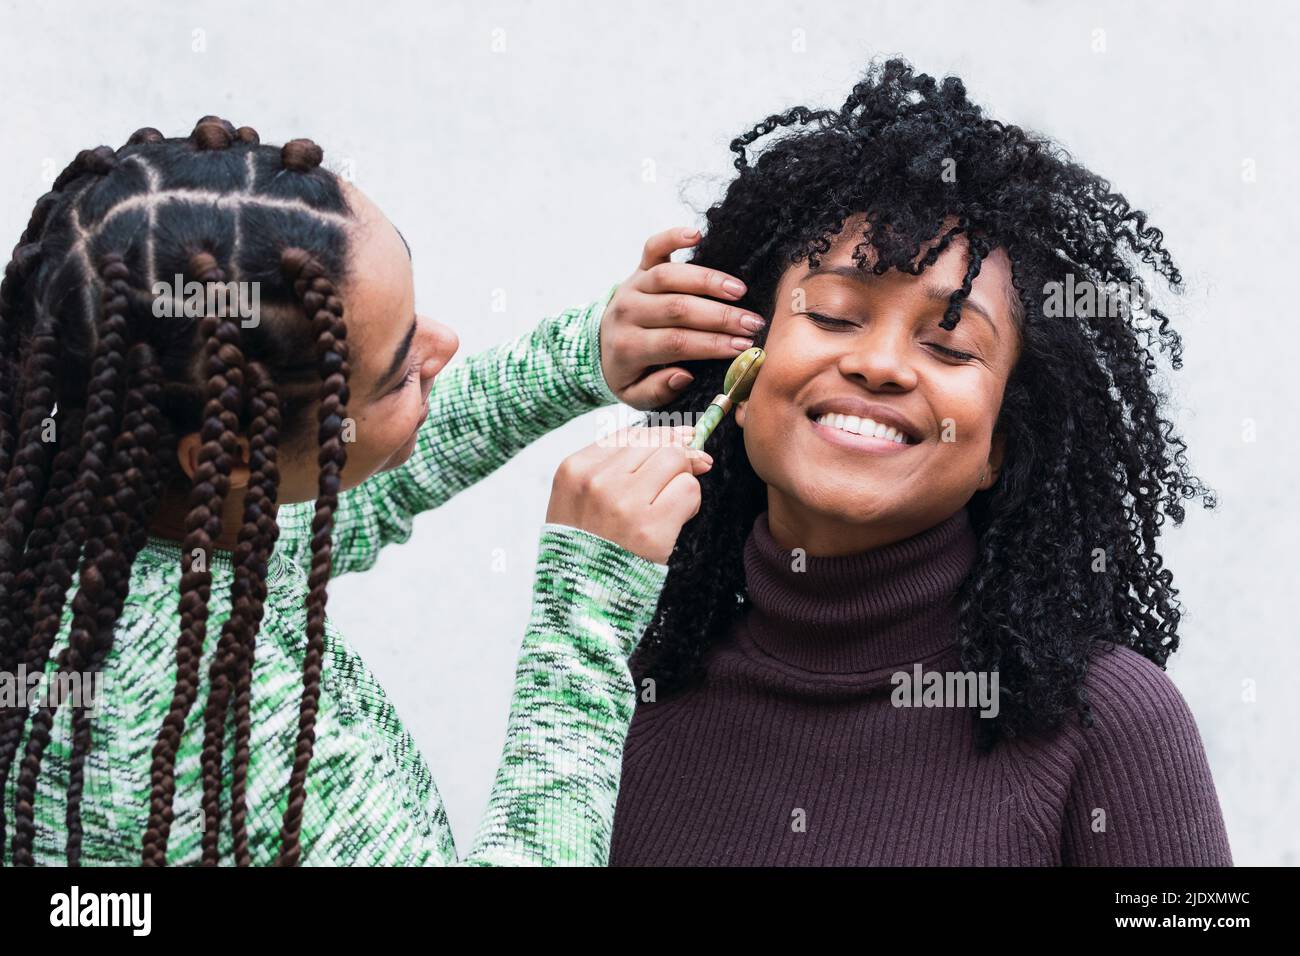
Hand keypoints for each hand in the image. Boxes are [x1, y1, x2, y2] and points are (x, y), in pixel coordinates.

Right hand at [546, 425, 711, 563]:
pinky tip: (676, 520)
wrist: (580, 600)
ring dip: (683, 480)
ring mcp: (624, 504)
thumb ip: (616, 466)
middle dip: (677, 456)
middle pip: (657, 443)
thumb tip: (684, 440)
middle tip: (684, 476)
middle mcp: (597, 482)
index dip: (660, 436)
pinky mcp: (651, 530)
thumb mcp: (579, 500)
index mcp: (574, 470)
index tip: (678, 444)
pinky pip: (689, 490)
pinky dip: (691, 503)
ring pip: (676, 460)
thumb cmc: (584, 546)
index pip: (629, 433)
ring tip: (670, 506)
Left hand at [599, 227, 766, 409]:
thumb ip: (657, 391)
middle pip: (677, 309)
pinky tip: (697, 234)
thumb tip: (683, 375)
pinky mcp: (638, 268)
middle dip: (720, 316)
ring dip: (707, 281)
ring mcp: (633, 287)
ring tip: (738, 290)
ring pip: (669, 278)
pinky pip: (653, 248)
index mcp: (628, 347)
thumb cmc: (627, 371)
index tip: (742, 347)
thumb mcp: (635, 395)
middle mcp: (628, 313)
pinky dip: (672, 237)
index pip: (676, 342)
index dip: (711, 344)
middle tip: (752, 323)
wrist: (597, 345)